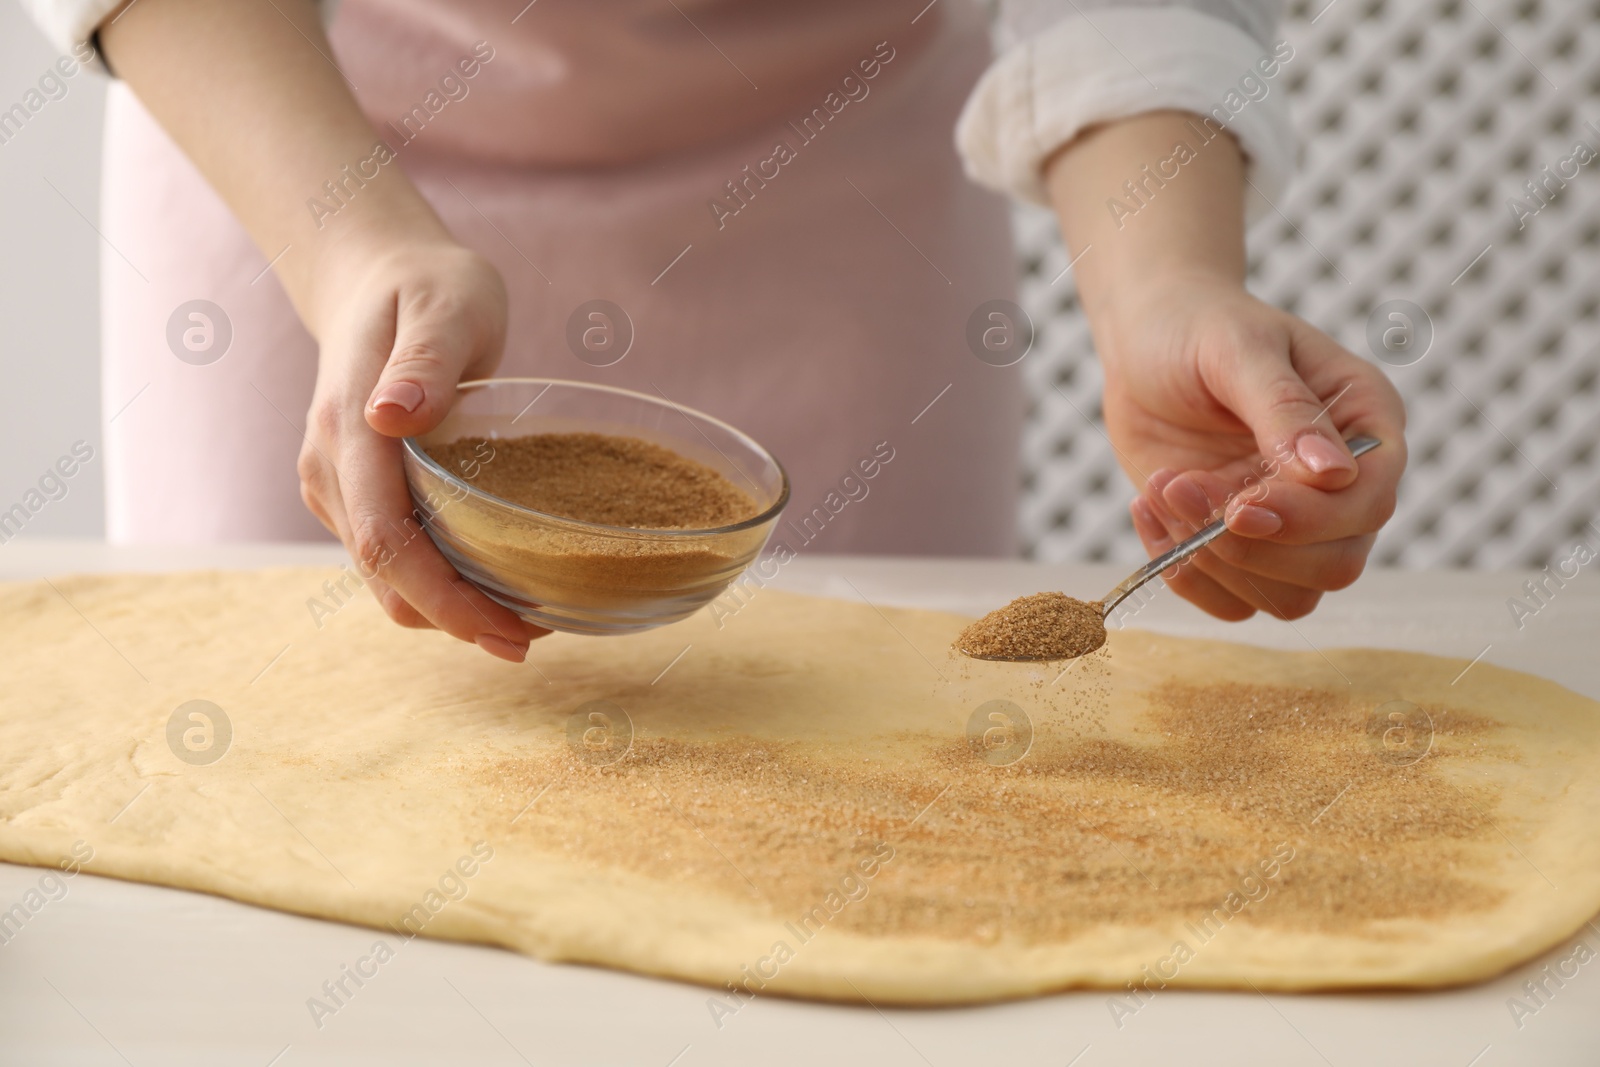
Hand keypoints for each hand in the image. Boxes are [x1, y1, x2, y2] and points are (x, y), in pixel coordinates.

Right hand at [298, 234, 547, 659]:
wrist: (377, 278)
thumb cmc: (426, 286)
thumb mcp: (444, 306)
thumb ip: (424, 360)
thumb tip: (391, 415)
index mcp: (348, 431)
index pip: (388, 542)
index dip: (445, 600)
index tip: (507, 631)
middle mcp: (329, 470)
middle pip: (386, 577)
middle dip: (456, 620)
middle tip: (535, 641)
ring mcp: (335, 486)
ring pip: (386, 578)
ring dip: (449, 609)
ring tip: (527, 618)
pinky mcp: (351, 494)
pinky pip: (393, 557)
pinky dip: (439, 584)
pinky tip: (496, 582)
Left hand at [1098, 272, 1405, 619]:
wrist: (1145, 342)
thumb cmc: (1197, 328)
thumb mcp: (1236, 350)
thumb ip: (1283, 408)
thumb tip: (1333, 472)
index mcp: (1365, 423)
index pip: (1370, 501)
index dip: (1310, 519)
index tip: (1240, 506)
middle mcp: (1340, 483)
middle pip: (1336, 563)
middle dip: (1250, 545)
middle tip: (1179, 489)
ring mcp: (1292, 521)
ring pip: (1288, 595)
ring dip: (1211, 560)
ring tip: (1161, 488)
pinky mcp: (1242, 546)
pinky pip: (1234, 602)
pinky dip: (1185, 575)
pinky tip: (1150, 511)